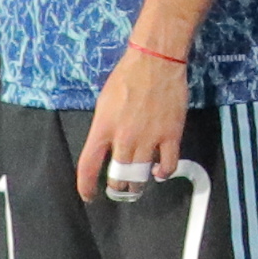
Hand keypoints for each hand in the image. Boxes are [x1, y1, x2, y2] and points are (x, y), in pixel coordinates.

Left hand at [76, 37, 189, 199]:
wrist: (156, 62)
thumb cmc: (127, 77)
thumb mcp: (104, 103)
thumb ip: (104, 128)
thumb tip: (107, 146)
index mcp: (103, 128)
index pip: (88, 166)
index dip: (86, 187)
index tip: (89, 196)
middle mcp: (124, 138)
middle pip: (118, 177)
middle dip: (118, 187)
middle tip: (120, 188)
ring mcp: (149, 138)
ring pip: (141, 175)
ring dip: (139, 184)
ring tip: (139, 184)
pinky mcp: (171, 135)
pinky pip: (168, 164)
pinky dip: (164, 172)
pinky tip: (160, 172)